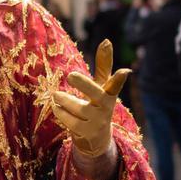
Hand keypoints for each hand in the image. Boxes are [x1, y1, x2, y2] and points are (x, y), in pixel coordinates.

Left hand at [52, 40, 130, 157]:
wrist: (96, 139)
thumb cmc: (98, 105)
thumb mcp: (101, 86)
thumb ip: (103, 65)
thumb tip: (106, 40)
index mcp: (109, 94)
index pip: (115, 85)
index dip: (119, 78)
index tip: (124, 71)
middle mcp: (106, 108)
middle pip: (97, 94)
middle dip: (84, 84)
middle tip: (70, 75)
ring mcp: (97, 122)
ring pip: (77, 107)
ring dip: (64, 99)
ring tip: (56, 95)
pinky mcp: (87, 133)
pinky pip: (69, 120)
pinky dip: (60, 111)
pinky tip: (56, 107)